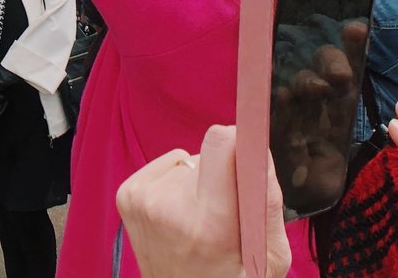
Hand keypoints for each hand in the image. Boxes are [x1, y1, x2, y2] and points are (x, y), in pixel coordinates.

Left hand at [117, 125, 289, 277]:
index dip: (238, 139)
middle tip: (222, 217)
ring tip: (197, 224)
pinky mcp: (128, 194)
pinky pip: (168, 166)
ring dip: (197, 184)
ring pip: (189, 162)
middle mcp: (169, 207)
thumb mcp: (269, 259)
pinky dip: (176, 185)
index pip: (220, 143)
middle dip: (223, 174)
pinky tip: (177, 216)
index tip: (248, 144)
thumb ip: (268, 202)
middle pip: (209, 154)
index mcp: (210, 224)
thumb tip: (258, 148)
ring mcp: (144, 200)